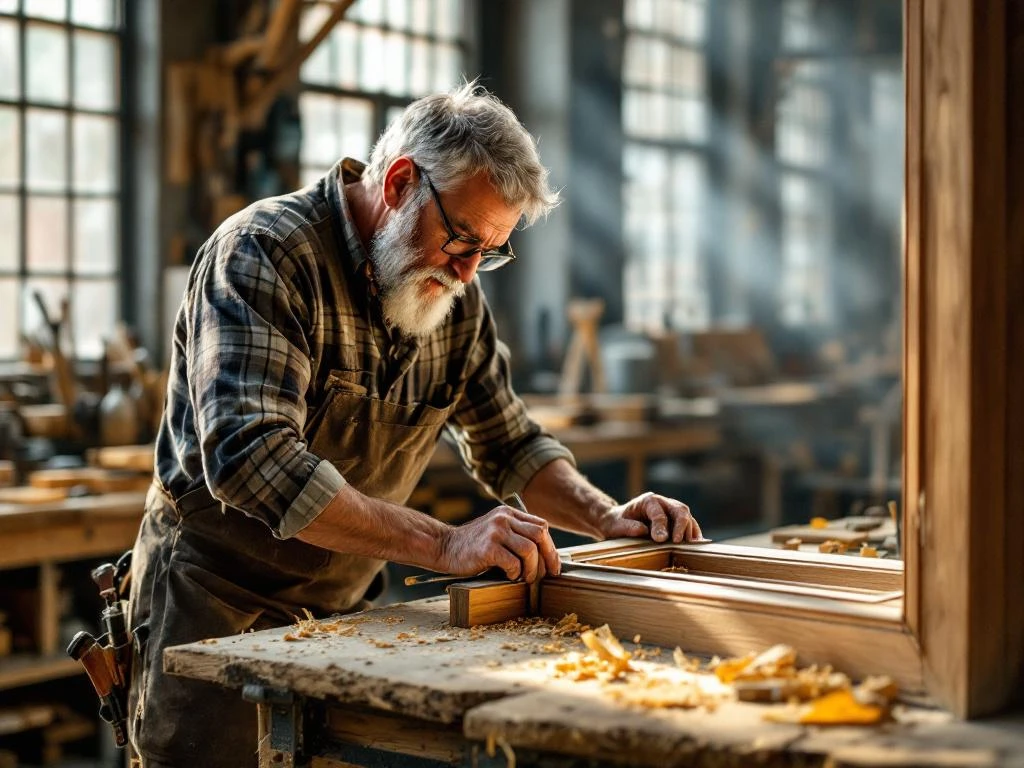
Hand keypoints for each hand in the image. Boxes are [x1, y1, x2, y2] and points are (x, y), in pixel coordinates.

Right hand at [438, 504, 560, 582]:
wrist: (444, 547)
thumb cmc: (473, 545)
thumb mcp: (496, 531)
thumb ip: (516, 535)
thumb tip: (546, 558)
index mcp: (508, 513)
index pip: (541, 526)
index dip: (551, 547)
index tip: (553, 565)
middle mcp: (503, 518)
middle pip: (540, 535)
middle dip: (548, 558)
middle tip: (545, 575)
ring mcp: (495, 531)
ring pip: (529, 550)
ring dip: (532, 569)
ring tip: (525, 578)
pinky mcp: (487, 547)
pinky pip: (513, 562)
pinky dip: (515, 573)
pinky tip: (509, 576)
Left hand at [598, 492, 703, 542]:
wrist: (618, 522)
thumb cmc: (616, 524)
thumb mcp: (615, 526)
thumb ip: (628, 527)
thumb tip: (644, 530)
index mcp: (648, 501)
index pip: (659, 513)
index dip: (661, 526)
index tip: (661, 540)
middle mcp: (663, 502)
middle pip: (679, 510)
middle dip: (681, 526)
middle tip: (678, 542)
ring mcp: (671, 510)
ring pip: (687, 517)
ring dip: (689, 531)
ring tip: (689, 547)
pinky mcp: (676, 520)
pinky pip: (690, 524)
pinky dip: (694, 534)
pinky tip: (696, 545)